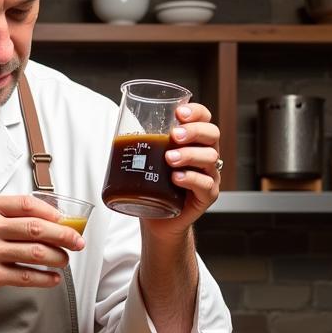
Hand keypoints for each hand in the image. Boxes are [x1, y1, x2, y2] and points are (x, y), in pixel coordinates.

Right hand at [0, 194, 85, 299]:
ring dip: (58, 257)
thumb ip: (4, 213)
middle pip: (39, 229)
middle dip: (65, 236)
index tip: (66, 221)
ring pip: (36, 253)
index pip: (29, 204)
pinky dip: (44, 278)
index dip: (53, 213)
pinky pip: (26, 276)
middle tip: (78, 242)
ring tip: (64, 260)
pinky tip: (52, 278)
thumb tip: (45, 217)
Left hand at [149, 102, 221, 237]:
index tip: (179, 113)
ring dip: (189, 155)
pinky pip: (206, 184)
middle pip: (212, 134)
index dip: (196, 112)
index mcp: (194, 142)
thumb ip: (144, 142)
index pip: (204, 119)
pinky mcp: (207, 196)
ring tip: (169, 159)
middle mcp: (205, 155)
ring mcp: (209, 175)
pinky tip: (177, 178)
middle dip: (194, 131)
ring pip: (210, 157)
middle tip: (174, 135)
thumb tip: (119, 123)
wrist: (157, 219)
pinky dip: (191, 179)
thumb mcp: (148, 159)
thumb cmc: (154, 186)